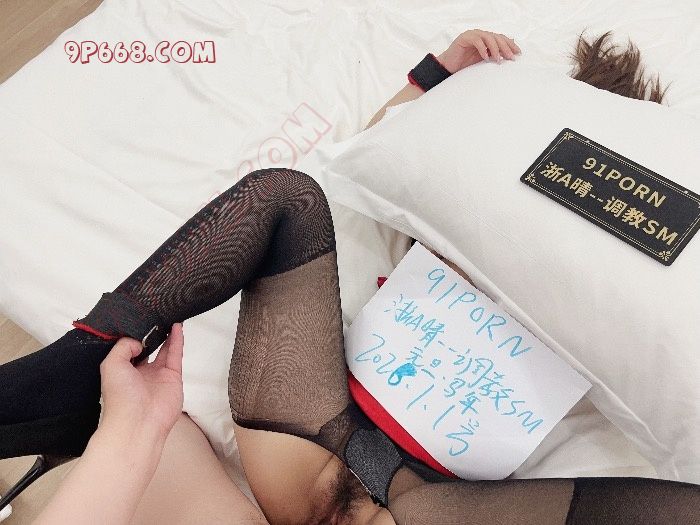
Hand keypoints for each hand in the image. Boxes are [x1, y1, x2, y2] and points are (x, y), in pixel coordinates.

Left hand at [99, 323, 183, 439]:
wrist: (138, 422)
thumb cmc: (120, 397)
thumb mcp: (111, 365)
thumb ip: (123, 346)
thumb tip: (139, 340)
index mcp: (122, 371)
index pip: (128, 349)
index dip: (133, 336)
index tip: (136, 320)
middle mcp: (140, 372)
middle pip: (148, 348)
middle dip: (151, 334)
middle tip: (155, 317)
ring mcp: (158, 375)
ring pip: (164, 349)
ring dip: (167, 334)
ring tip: (168, 317)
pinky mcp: (174, 377)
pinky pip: (176, 354)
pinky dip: (177, 340)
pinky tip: (177, 326)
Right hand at [436, 29, 520, 72]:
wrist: (448, 66)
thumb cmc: (464, 64)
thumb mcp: (483, 60)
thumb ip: (494, 54)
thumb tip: (509, 51)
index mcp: (485, 39)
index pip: (501, 38)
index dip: (510, 45)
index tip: (518, 54)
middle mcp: (480, 35)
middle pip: (497, 37)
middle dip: (505, 47)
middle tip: (511, 57)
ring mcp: (472, 35)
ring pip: (488, 37)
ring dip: (495, 48)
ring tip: (498, 59)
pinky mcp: (464, 38)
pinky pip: (477, 41)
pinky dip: (483, 49)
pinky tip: (486, 57)